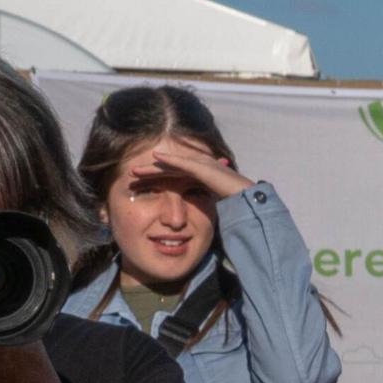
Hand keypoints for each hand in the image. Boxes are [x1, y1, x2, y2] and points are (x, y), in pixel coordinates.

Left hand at [132, 138, 253, 200]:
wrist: (250, 205)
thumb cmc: (233, 209)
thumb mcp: (208, 209)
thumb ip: (198, 208)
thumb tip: (183, 223)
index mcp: (200, 179)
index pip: (173, 177)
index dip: (156, 180)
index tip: (139, 186)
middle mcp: (202, 169)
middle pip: (170, 169)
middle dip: (150, 172)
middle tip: (131, 175)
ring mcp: (205, 166)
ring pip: (174, 164)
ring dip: (154, 166)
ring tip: (135, 169)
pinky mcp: (207, 168)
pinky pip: (185, 163)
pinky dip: (170, 160)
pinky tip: (156, 159)